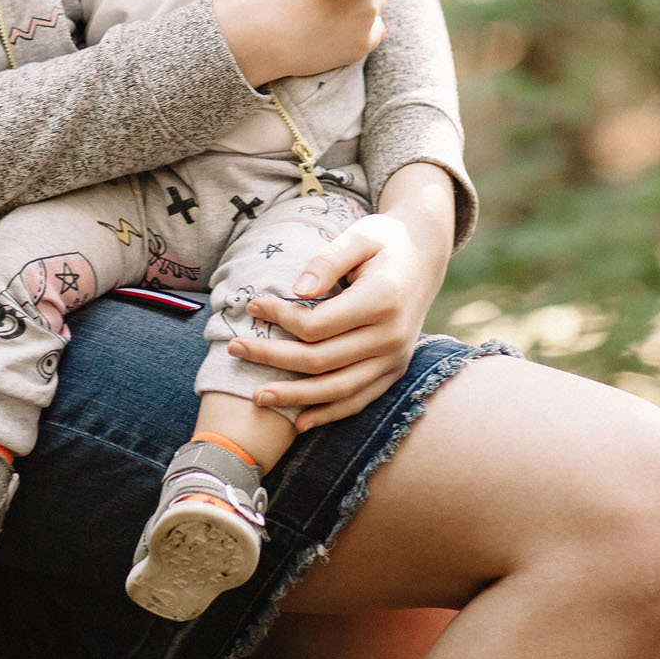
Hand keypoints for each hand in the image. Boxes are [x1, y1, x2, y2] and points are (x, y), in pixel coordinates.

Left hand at [226, 171, 455, 431]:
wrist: (424, 259)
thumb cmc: (384, 242)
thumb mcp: (359, 236)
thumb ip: (328, 260)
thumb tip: (297, 291)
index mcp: (382, 299)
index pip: (318, 324)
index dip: (279, 318)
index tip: (253, 304)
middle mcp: (390, 336)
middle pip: (321, 360)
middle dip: (273, 357)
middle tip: (234, 348)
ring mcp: (394, 359)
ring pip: (338, 389)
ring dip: (295, 396)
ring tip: (257, 397)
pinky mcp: (394, 371)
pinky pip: (360, 400)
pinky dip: (329, 414)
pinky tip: (299, 422)